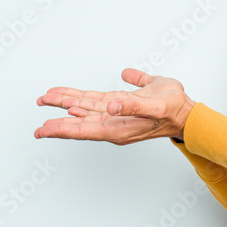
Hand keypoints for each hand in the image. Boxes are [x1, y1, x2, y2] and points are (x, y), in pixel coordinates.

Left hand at [34, 68, 195, 143]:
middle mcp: (114, 124)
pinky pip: (96, 102)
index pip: (82, 129)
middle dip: (57, 117)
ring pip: (85, 109)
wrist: (188, 112)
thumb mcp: (156, 106)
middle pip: (79, 121)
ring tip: (47, 99)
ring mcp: (116, 115)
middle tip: (38, 114)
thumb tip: (112, 105)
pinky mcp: (121, 105)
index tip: (42, 129)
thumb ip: (133, 105)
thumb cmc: (174, 111)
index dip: (61, 129)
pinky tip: (72, 97)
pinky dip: (82, 98)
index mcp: (118, 128)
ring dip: (66, 103)